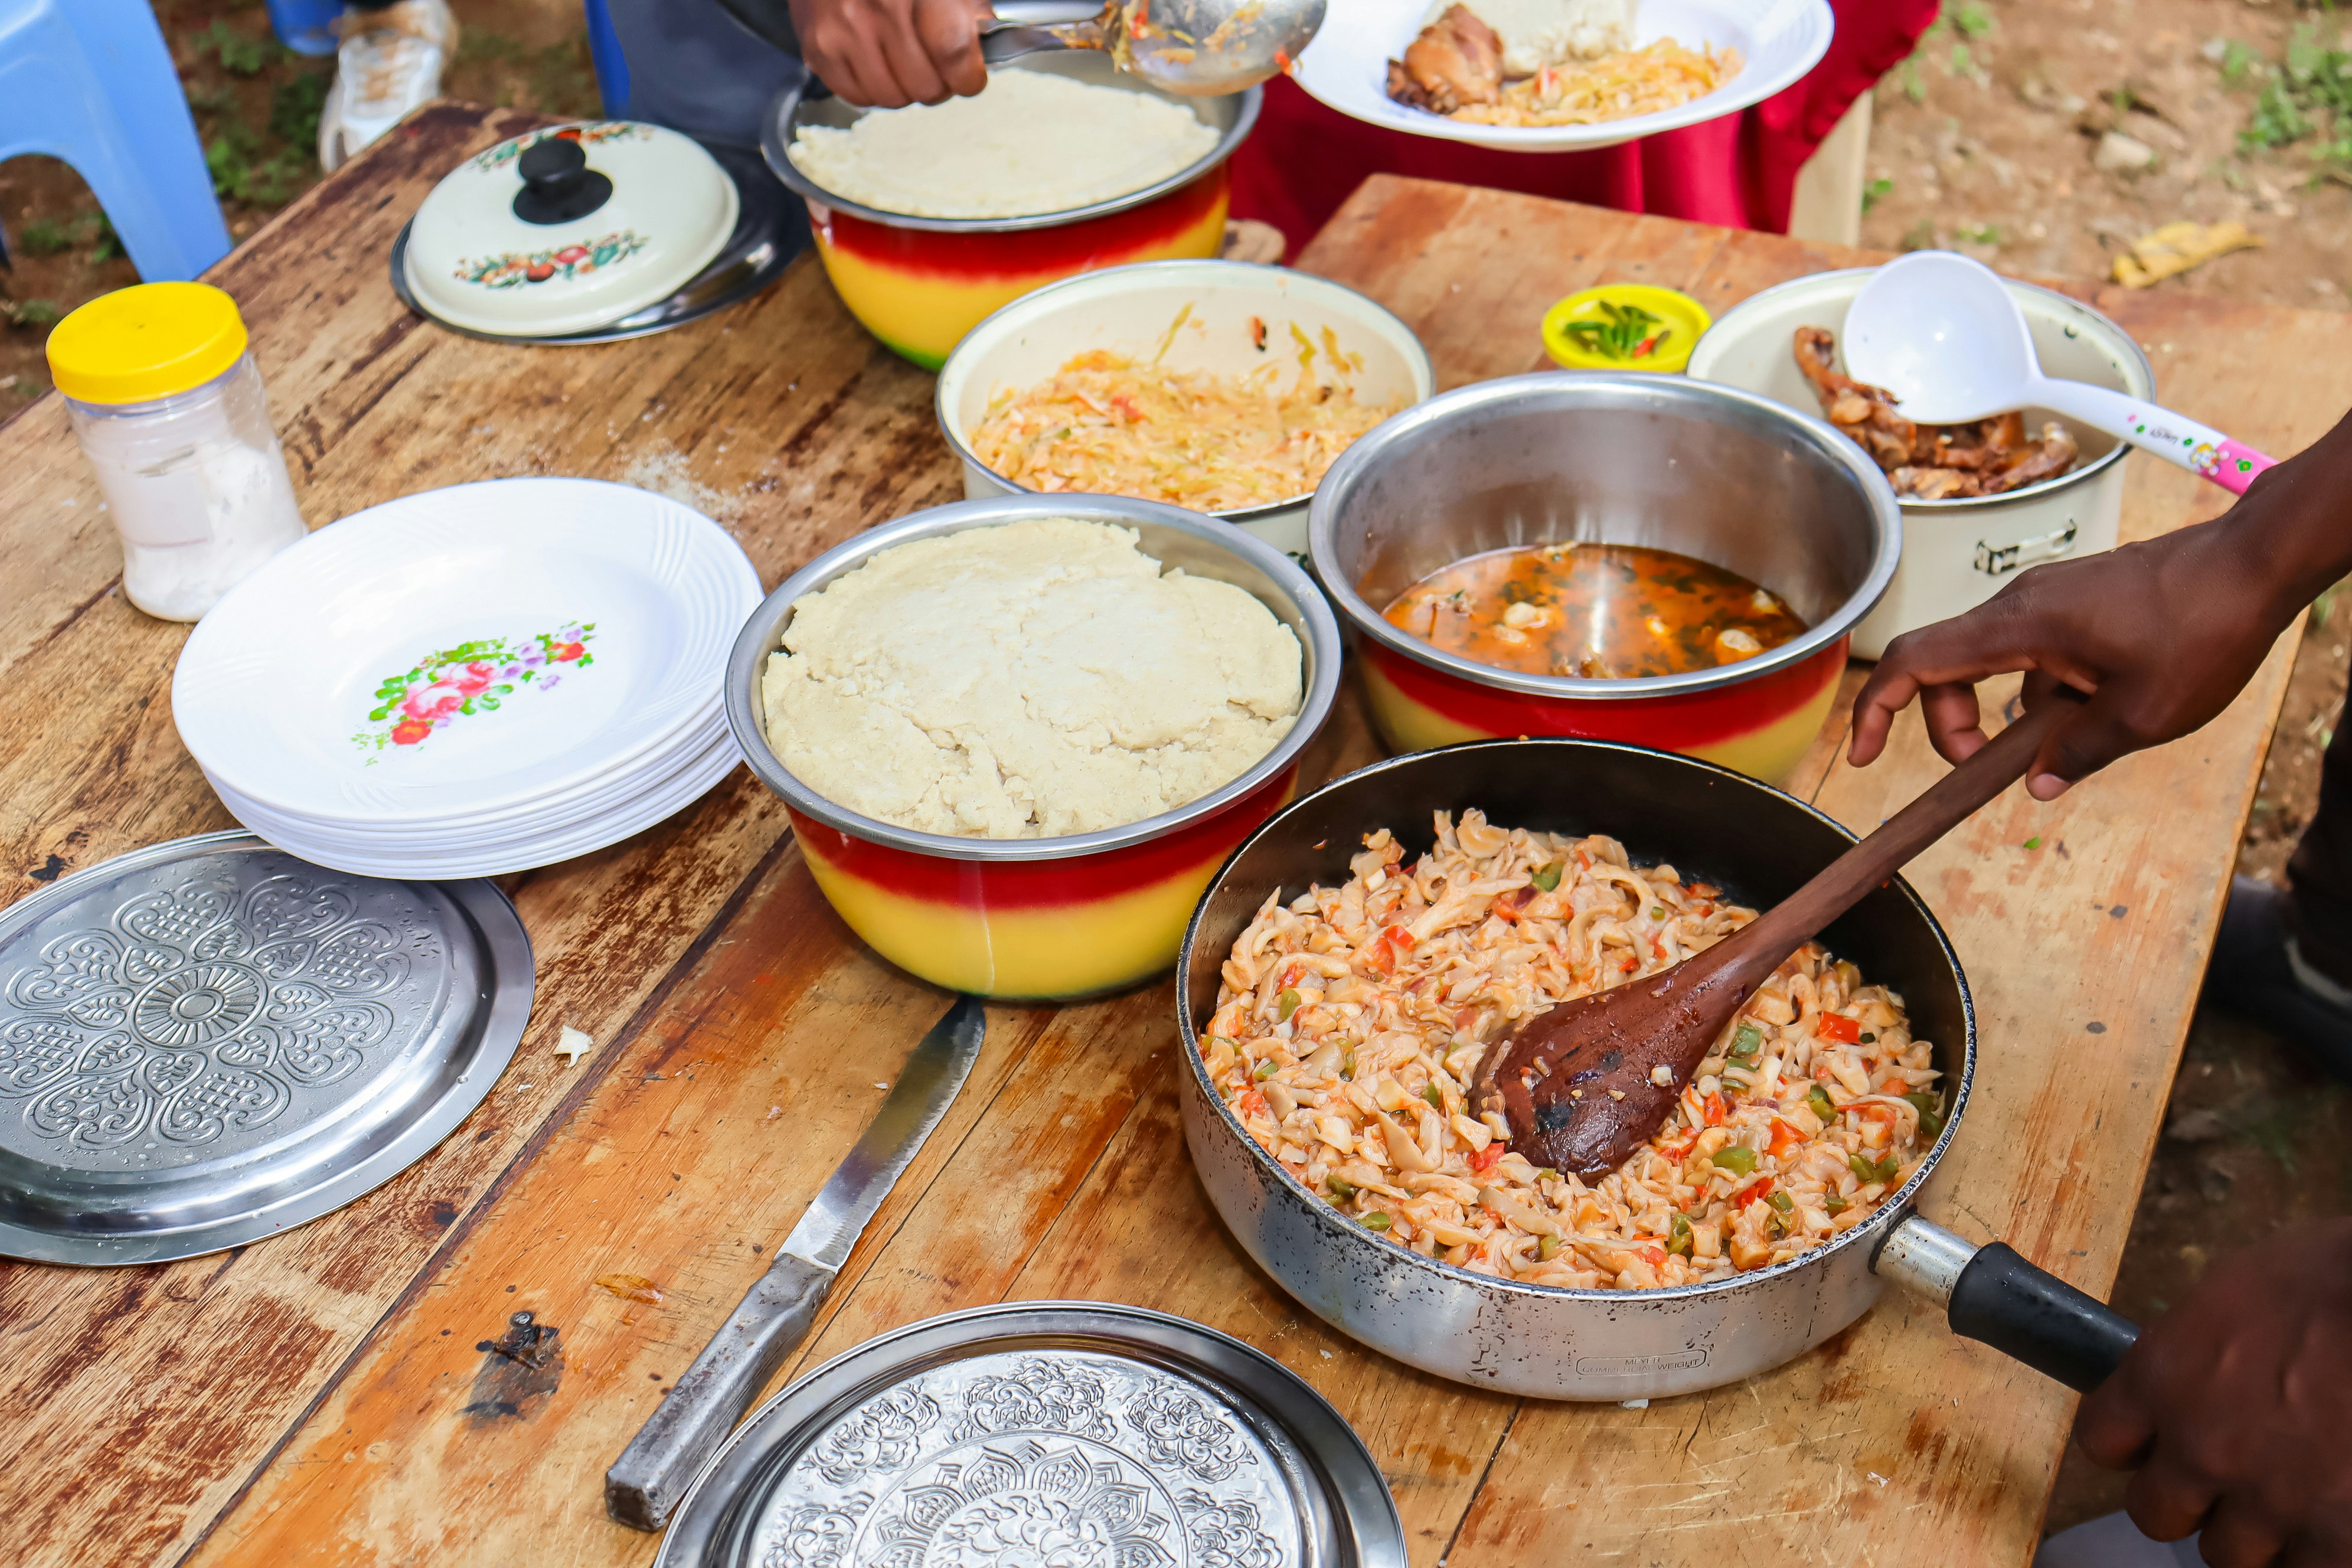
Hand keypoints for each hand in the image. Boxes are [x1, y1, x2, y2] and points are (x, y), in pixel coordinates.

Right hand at [789, 0, 989, 106]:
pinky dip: (873, 88)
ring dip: (906, 88)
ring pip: (892, 98)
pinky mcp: (818, 47)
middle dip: (938, 83)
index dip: (968, 76)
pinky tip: (877, 60)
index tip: (970, 76)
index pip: (953, 52)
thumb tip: (985, 45)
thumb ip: (969, 8)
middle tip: (935, 65)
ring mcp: (844, 29)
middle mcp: (879, 7)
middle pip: (925, 85)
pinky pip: (857, 96)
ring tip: (903, 60)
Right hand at [1848, 424, 2351, 796]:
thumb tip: (2035, 783)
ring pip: (1993, 662)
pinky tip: (2097, 706)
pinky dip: (2040, 688)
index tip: (1862, 756)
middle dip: (1948, 726)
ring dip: (2006, 711)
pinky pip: (2032, 650)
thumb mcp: (2140, 717)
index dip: (1875, 711)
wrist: (2257, 562)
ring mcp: (2049, 599)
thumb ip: (2075, 754)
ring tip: (2067, 739)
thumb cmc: (2203, 628)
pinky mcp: (2076, 600)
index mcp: (2018, 627)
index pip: (1914, 664)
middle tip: (1989, 768)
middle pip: (1945, 667)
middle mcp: (2020, 604)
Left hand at [2074, 1222, 2351, 1565]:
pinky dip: (2310, 1554)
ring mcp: (2269, 1500)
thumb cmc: (2324, 1278)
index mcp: (2163, 1379)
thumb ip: (2193, 1348)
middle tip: (2220, 1477)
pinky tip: (2326, 1522)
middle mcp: (2200, 1449)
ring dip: (2250, 1530)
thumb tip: (2187, 1375)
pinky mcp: (2336, 1535)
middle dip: (2184, 1498)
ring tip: (2283, 1497)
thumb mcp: (2231, 1292)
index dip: (2129, 1443)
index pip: (2101, 1440)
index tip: (2150, 1440)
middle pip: (2155, 1514)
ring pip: (2227, 1555)